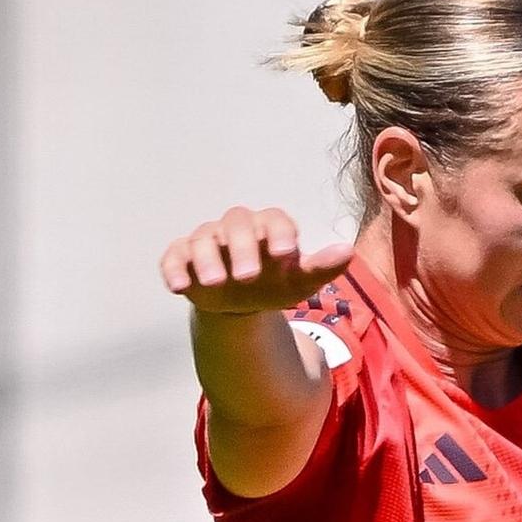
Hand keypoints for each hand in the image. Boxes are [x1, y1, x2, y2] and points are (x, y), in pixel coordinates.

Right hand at [160, 209, 356, 315]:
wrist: (242, 301)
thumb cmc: (274, 283)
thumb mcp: (300, 280)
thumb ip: (322, 267)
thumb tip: (347, 252)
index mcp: (268, 227)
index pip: (274, 220)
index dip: (280, 233)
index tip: (286, 254)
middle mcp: (236, 228)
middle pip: (237, 224)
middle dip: (242, 248)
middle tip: (248, 276)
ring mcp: (208, 240)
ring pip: (203, 238)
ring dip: (207, 259)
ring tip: (215, 283)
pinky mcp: (182, 256)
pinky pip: (174, 256)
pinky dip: (174, 269)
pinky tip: (178, 287)